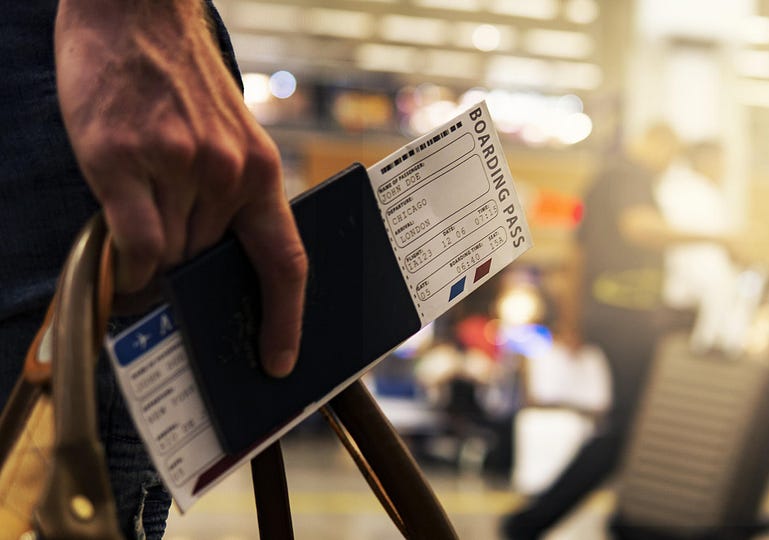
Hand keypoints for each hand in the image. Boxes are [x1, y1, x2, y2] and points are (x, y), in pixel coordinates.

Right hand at [55, 0, 306, 376]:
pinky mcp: (122, 160)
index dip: (285, 319)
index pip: (286, 262)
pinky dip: (127, 262)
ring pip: (168, 258)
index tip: (279, 360)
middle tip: (171, 284)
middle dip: (189, 279)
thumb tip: (210, 268)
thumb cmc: (182, 83)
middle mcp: (225, 174)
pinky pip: (133, 243)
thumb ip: (228, 199)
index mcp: (261, 172)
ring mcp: (175, 167)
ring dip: (153, 264)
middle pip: (208, 265)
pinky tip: (121, 255)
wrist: (136, 15)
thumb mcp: (229, 139)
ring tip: (137, 236)